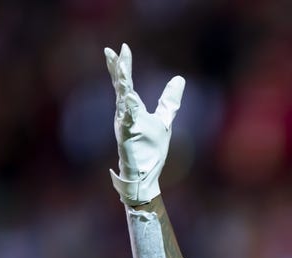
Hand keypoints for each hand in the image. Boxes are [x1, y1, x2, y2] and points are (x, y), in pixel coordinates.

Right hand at [105, 43, 184, 205]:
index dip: (123, 66)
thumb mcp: (164, 120)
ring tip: (119, 67)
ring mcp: (126, 126)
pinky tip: (127, 98)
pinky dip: (128, 111)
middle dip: (118, 69)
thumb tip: (179, 79)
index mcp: (132, 109)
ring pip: (122, 101)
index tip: (122, 48)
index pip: (126, 83)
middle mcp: (125, 114)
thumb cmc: (150, 149)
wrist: (146, 174)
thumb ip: (170, 101)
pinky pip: (128, 122)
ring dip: (121, 84)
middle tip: (111, 50)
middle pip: (121, 87)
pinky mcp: (129, 138)